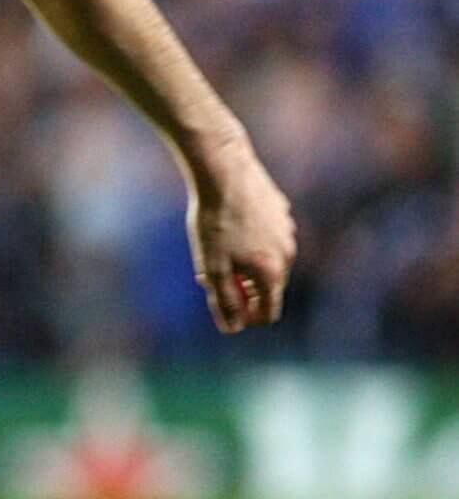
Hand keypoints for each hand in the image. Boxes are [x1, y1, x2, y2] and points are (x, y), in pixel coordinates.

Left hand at [187, 141, 296, 332]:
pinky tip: (228, 224)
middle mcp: (288, 254)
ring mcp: (287, 230)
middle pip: (268, 287)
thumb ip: (224, 300)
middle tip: (210, 275)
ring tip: (216, 249)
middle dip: (242, 288)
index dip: (246, 317)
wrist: (223, 170)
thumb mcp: (212, 266)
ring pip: (268, 259)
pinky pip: (267, 235)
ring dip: (246, 263)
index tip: (224, 308)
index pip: (268, 312)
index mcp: (272, 272)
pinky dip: (251, 239)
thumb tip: (233, 328)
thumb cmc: (214, 220)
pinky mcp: (281, 211)